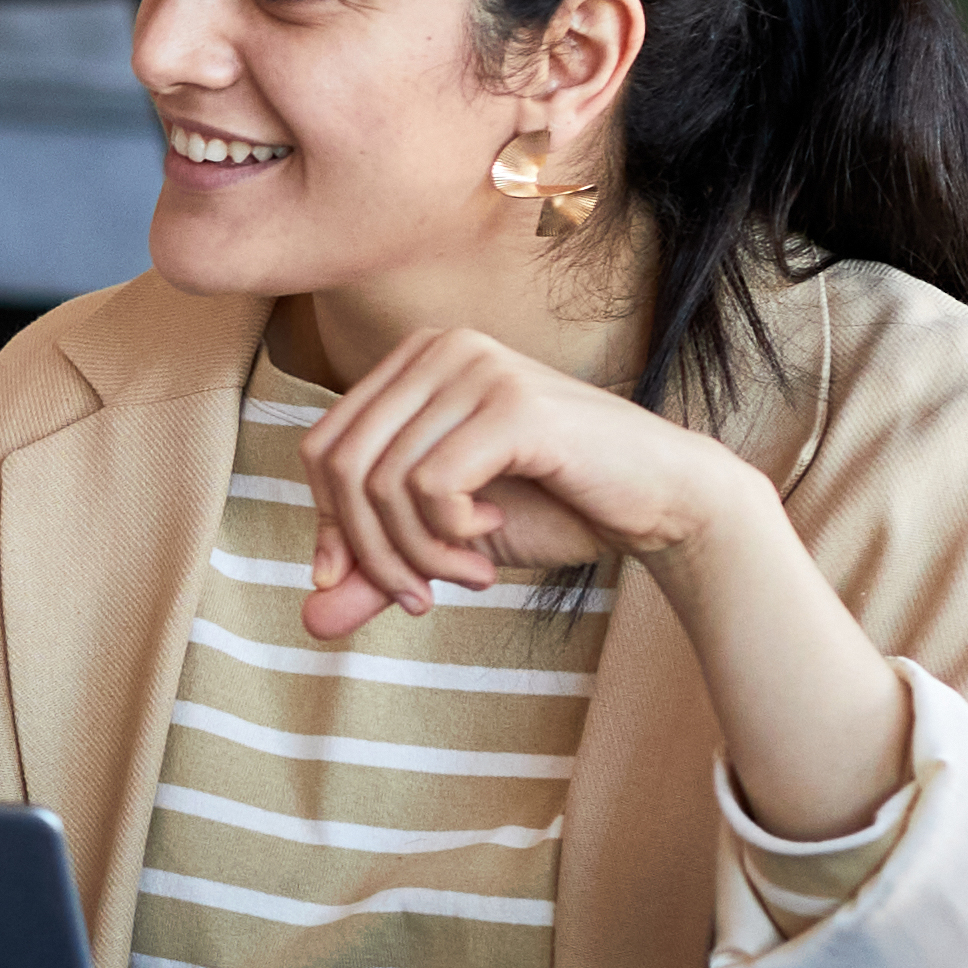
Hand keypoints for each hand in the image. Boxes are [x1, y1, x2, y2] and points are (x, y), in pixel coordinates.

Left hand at [291, 324, 755, 633]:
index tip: (380, 583)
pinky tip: (492, 538)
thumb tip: (309, 619)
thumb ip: (379, 569)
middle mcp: (438, 349)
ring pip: (381, 481)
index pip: (321, 449)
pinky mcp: (511, 402)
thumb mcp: (445, 543)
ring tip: (467, 574)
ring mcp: (475, 367)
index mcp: (413, 364)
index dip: (332, 528)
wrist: (659, 501)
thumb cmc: (553, 510)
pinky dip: (449, 536)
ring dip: (417, 553)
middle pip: (339, 465)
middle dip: (371, 552)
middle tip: (421, 596)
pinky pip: (430, 485)